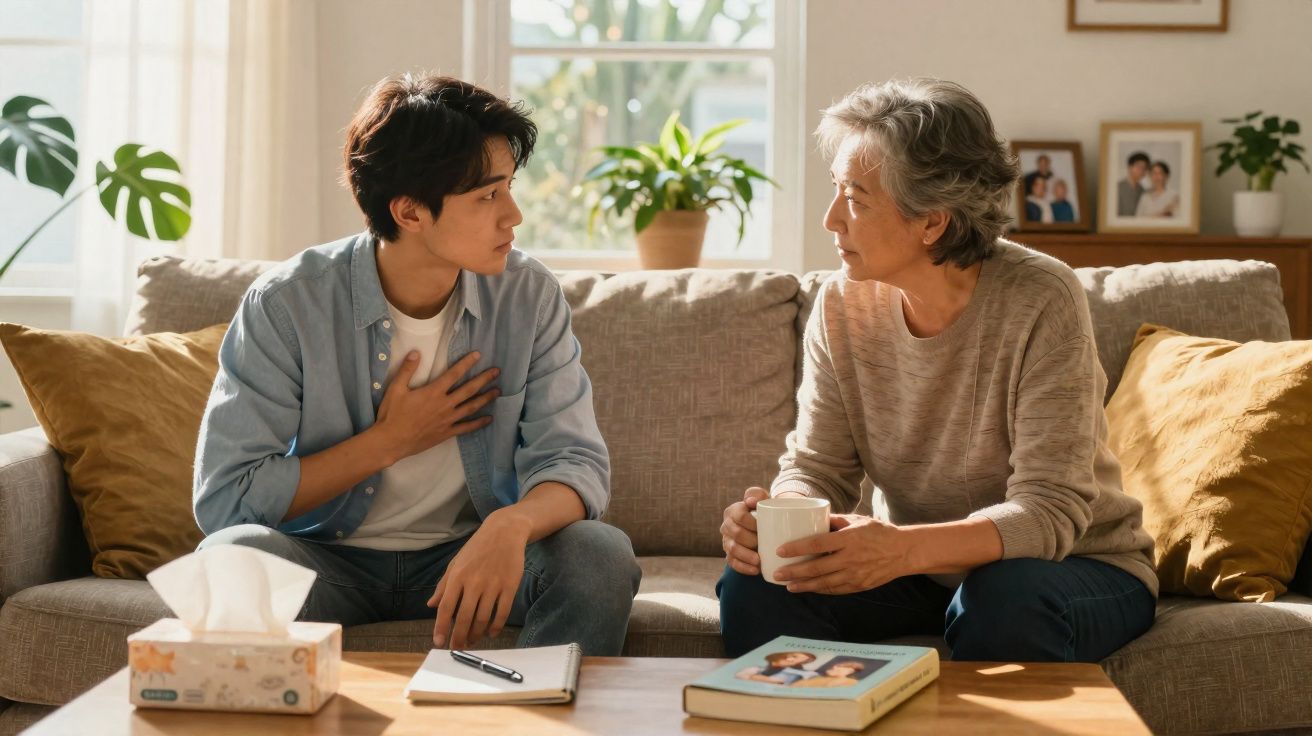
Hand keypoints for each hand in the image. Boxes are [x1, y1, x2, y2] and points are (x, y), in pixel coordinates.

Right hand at [375, 351, 499, 463]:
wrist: (391, 441)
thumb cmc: (392, 414)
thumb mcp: (395, 389)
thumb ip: (407, 370)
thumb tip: (415, 352)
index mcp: (433, 392)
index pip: (454, 374)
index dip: (467, 363)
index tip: (478, 355)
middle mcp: (445, 404)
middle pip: (469, 389)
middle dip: (484, 379)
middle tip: (497, 372)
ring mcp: (448, 419)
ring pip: (472, 407)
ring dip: (486, 398)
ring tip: (498, 391)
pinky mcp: (447, 432)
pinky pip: (466, 427)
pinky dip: (479, 423)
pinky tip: (489, 419)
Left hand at [429, 510, 528, 648]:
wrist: (505, 532)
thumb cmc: (477, 548)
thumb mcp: (456, 563)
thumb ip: (443, 585)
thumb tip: (431, 605)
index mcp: (458, 576)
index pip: (446, 608)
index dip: (441, 627)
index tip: (439, 643)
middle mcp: (474, 583)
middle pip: (464, 618)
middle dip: (459, 637)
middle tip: (457, 648)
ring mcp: (493, 585)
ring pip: (483, 618)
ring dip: (476, 634)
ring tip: (472, 641)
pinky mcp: (510, 586)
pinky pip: (502, 612)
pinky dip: (496, 626)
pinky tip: (491, 633)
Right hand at [720, 487, 768, 575]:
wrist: (764, 525)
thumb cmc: (764, 511)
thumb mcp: (763, 499)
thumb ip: (757, 494)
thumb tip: (751, 501)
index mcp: (733, 511)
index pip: (739, 516)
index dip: (750, 522)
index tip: (762, 527)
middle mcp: (727, 526)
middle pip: (736, 534)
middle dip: (749, 541)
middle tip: (763, 545)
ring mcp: (727, 541)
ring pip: (733, 549)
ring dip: (746, 556)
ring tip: (759, 561)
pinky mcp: (730, 555)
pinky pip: (733, 563)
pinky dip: (744, 567)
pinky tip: (755, 570)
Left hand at [772, 514, 911, 594]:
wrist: (904, 552)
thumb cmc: (879, 532)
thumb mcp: (858, 520)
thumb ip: (835, 520)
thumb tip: (813, 518)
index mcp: (848, 539)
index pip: (817, 544)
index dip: (797, 548)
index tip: (780, 551)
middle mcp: (850, 558)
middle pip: (816, 568)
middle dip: (794, 572)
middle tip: (777, 573)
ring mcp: (855, 574)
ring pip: (824, 583)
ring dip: (804, 585)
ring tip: (788, 586)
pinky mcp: (859, 585)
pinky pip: (835, 590)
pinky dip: (820, 590)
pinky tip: (809, 589)